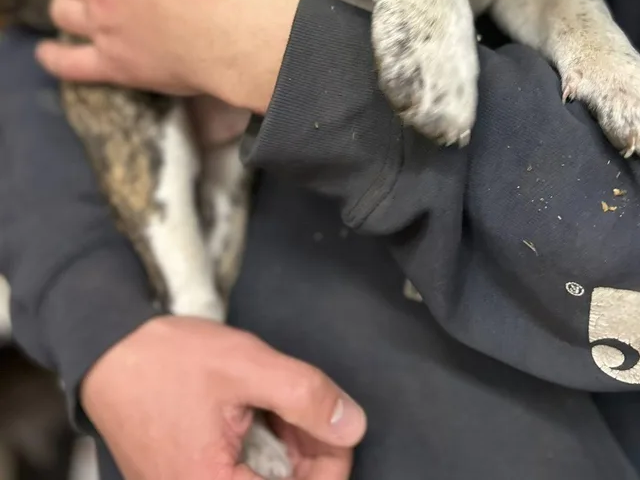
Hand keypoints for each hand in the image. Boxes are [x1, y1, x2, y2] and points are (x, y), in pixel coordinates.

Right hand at [82, 316, 365, 479]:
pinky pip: (236, 478)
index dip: (330, 464)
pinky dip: (259, 453)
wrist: (108, 352)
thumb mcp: (247, 365)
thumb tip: (352, 426)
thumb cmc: (169, 359)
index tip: (337, 428)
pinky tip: (260, 417)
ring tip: (281, 407)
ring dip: (285, 454)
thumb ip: (304, 395)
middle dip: (307, 455)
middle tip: (308, 408)